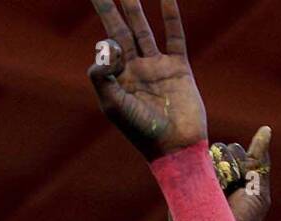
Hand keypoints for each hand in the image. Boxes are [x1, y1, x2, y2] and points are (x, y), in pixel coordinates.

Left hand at [87, 0, 205, 159]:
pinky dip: (171, 16)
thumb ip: (102, 76)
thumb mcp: (114, 106)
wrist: (175, 147)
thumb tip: (106, 47)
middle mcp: (135, 68)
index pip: (106, 46)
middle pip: (120, 30)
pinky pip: (174, 36)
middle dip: (111, 7)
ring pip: (143, 29)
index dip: (107, 39)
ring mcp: (157, 66)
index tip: (113, 40)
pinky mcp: (178, 68)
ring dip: (135, 8)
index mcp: (118, 78)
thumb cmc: (142, 131)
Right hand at [169, 127, 271, 220]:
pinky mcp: (181, 181)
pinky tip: (204, 190)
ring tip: (216, 195)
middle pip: (221, 149)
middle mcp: (213, 171)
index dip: (241, 164)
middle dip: (229, 168)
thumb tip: (266, 129)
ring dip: (215, 173)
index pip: (235, 150)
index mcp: (233, 172)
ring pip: (206, 155)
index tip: (243, 185)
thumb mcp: (258, 193)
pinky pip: (191, 162)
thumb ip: (260, 162)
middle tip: (229, 193)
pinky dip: (201, 173)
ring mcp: (196, 175)